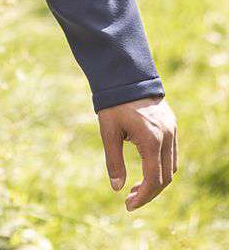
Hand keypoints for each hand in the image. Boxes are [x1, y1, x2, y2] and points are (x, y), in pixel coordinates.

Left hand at [97, 94, 176, 210]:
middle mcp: (167, 137)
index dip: (143, 197)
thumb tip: (117, 188)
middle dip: (149, 192)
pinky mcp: (171, 125)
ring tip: (135, 187)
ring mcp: (171, 131)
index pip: (154, 180)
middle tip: (130, 199)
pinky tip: (145, 168)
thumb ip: (113, 160)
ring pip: (171, 167)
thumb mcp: (109, 131)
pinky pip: (171, 153)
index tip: (128, 206)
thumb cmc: (114, 103)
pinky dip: (160, 166)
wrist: (126, 75)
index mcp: (151, 140)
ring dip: (156, 180)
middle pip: (165, 177)